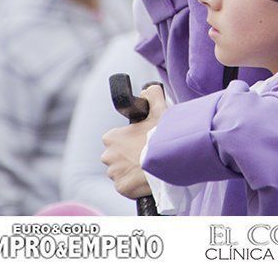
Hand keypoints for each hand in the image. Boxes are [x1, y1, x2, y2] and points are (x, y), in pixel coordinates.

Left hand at [101, 84, 167, 199]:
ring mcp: (115, 174)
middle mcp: (108, 156)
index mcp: (112, 138)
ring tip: (148, 168)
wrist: (168, 160)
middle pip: (116, 158)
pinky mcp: (122, 188)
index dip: (127, 140)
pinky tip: (147, 179)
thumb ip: (152, 95)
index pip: (114, 140)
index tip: (140, 142)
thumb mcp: (159, 110)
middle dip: (126, 158)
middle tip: (145, 155)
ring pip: (120, 173)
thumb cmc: (161, 135)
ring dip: (131, 171)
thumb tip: (148, 90)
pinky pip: (126, 187)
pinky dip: (134, 185)